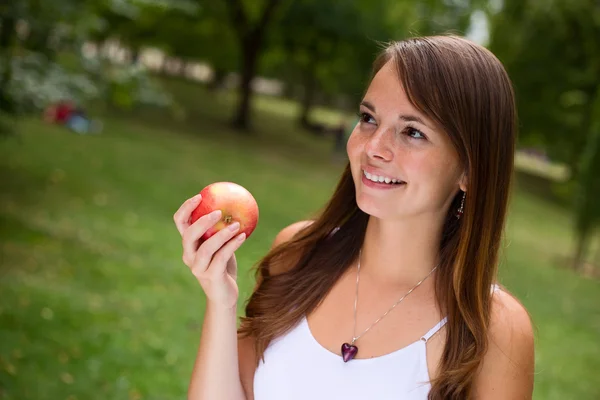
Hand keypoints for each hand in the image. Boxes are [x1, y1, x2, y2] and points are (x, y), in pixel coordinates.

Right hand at [174, 194, 245, 308]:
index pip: (180, 222)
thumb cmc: (223, 265)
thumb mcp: (221, 244)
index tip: (200, 196)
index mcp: (189, 244)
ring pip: (206, 248)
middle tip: (219, 211)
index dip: (186, 208)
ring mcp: (198, 267)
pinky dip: (232, 245)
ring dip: (222, 234)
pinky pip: (221, 257)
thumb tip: (234, 203)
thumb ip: (221, 228)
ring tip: (237, 225)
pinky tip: (243, 236)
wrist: (224, 294)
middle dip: (202, 221)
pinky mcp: (211, 276)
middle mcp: (189, 255)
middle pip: (188, 235)